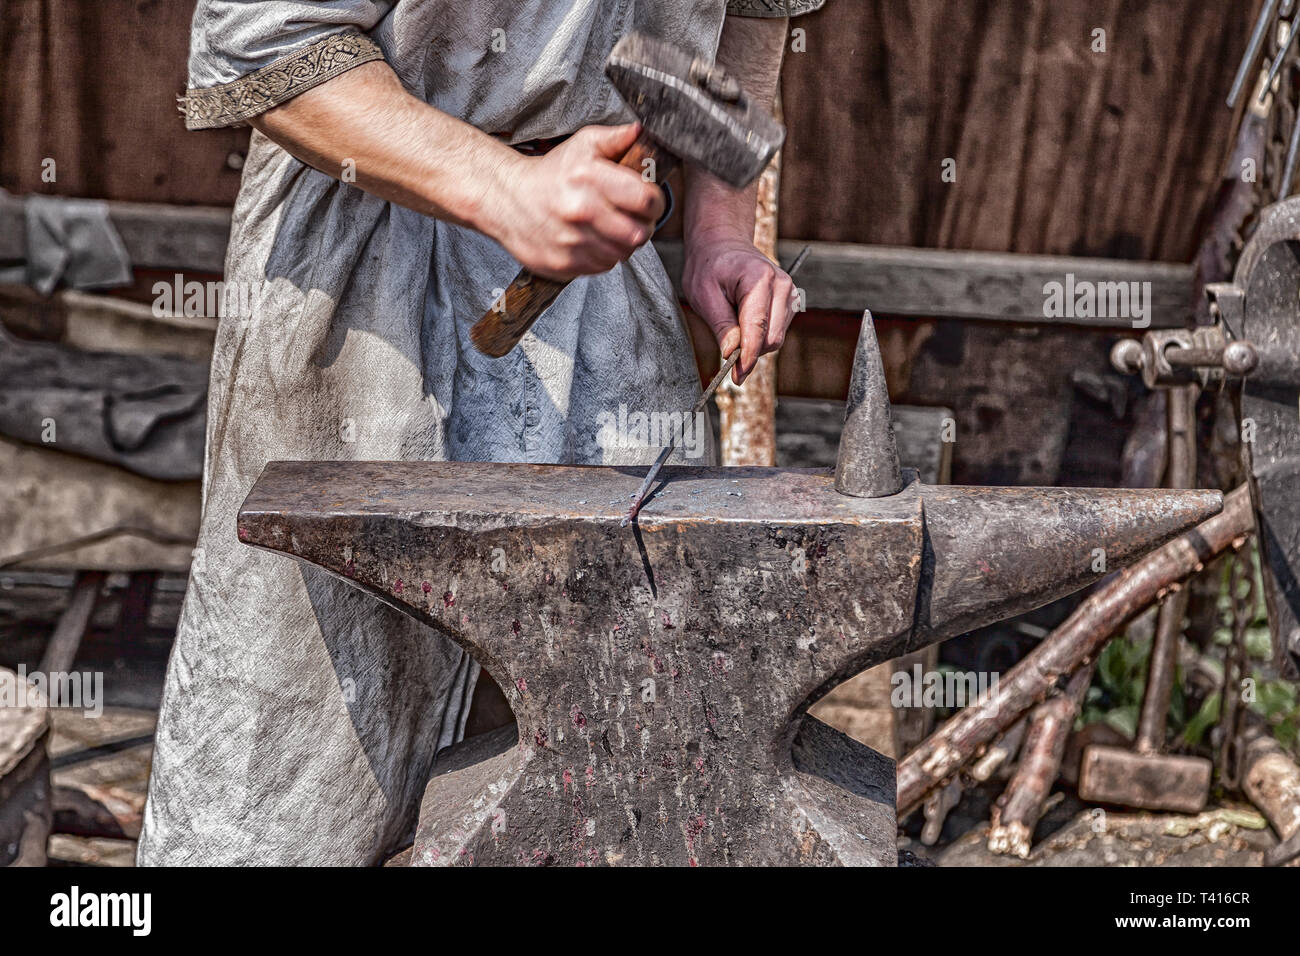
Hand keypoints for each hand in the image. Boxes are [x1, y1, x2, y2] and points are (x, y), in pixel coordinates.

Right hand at [491, 124, 665, 279]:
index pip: (647, 200)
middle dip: (643, 225)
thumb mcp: (582, 145)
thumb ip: (614, 138)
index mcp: (589, 178)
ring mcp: (572, 241)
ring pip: (623, 253)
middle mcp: (580, 211)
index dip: (655, 201)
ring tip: (611, 227)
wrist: (508, 199)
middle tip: (634, 217)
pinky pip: (603, 267)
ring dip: (623, 242)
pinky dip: (604, 255)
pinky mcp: (564, 263)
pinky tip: (593, 239)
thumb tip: (639, 132)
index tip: (649, 200)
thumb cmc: (551, 173)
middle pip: (640, 233)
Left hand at [681, 235, 797, 383]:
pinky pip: (776, 333)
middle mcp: (782, 285)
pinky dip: (759, 336)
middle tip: (724, 349)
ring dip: (753, 343)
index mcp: (759, 279)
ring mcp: (790, 293)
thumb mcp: (703, 295)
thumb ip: (721, 325)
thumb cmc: (709, 267)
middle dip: (749, 351)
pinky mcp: (790, 302)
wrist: (722, 245)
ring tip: (732, 319)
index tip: (736, 378)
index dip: (747, 357)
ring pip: (775, 339)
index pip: (758, 327)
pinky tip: (743, 318)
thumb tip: (733, 355)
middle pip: (771, 338)